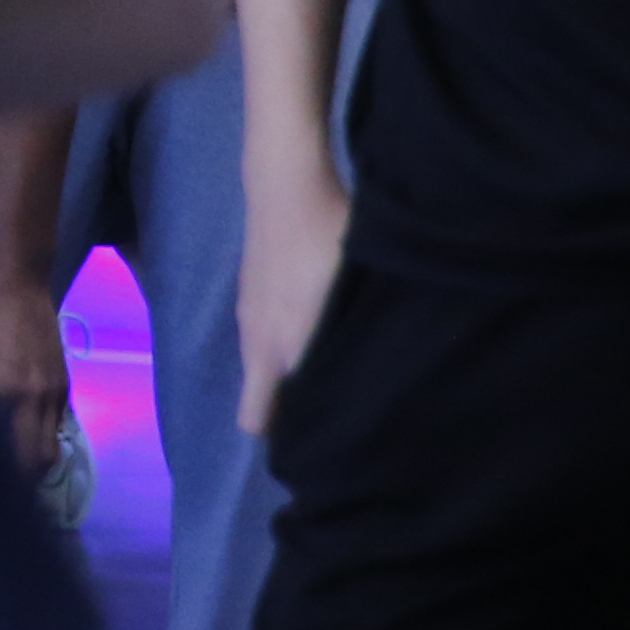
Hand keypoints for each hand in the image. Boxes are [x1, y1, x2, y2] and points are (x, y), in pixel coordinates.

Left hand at [0, 253, 70, 484]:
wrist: (10, 273)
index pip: (4, 456)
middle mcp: (30, 397)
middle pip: (34, 462)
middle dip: (19, 486)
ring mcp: (52, 390)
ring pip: (49, 448)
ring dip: (32, 468)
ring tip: (9, 482)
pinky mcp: (62, 381)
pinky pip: (55, 427)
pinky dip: (41, 443)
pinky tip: (21, 446)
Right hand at [237, 161, 349, 438]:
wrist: (286, 182)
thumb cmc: (330, 241)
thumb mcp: (354, 298)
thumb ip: (359, 349)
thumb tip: (381, 396)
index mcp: (278, 350)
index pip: (259, 419)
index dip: (288, 440)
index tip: (323, 448)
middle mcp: (256, 339)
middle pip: (258, 399)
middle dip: (288, 415)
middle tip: (335, 414)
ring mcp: (248, 312)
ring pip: (263, 365)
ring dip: (288, 375)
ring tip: (335, 366)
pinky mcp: (251, 289)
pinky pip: (265, 335)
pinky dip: (284, 342)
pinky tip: (317, 320)